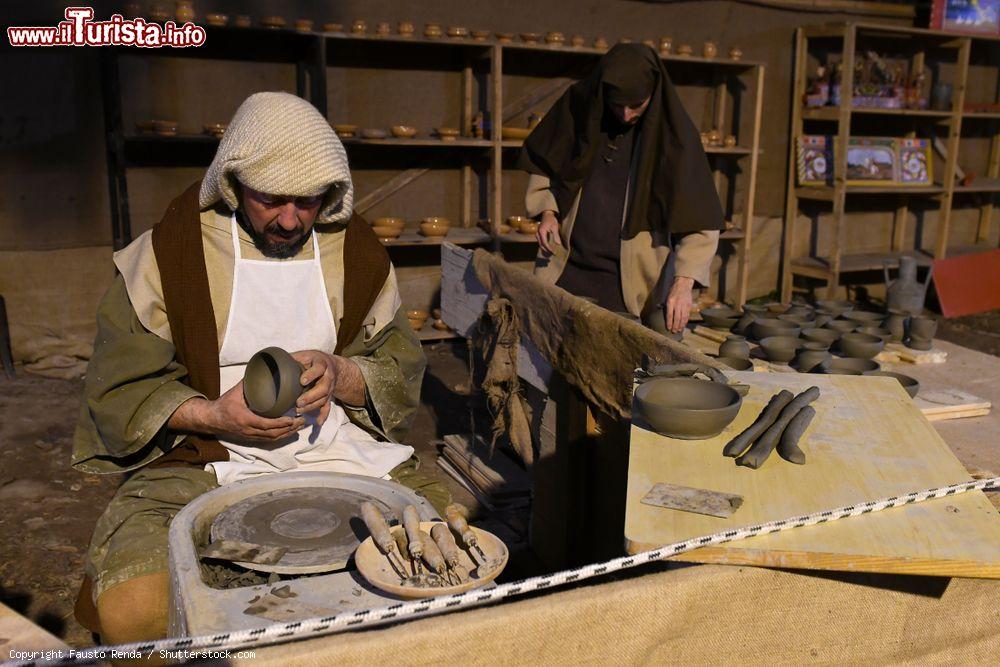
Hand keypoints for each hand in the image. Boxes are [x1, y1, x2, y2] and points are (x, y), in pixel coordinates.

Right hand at [170, 387, 304, 444]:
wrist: (211, 419)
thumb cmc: (225, 403)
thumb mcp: (236, 391)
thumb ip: (250, 382)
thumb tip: (263, 369)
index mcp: (245, 418)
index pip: (265, 424)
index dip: (280, 423)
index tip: (292, 418)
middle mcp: (248, 430)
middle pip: (272, 434)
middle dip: (289, 429)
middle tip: (302, 420)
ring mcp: (250, 436)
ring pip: (272, 439)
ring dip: (288, 433)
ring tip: (300, 425)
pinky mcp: (251, 439)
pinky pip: (268, 440)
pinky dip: (281, 437)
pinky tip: (290, 431)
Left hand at [291, 350, 366, 424]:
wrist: (332, 365)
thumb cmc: (313, 360)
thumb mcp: (304, 355)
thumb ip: (292, 358)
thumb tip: (272, 361)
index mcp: (321, 363)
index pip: (319, 368)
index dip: (311, 374)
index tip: (302, 381)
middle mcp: (328, 376)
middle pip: (323, 387)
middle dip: (311, 396)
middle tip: (298, 402)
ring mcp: (330, 387)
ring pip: (324, 398)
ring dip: (312, 406)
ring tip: (298, 411)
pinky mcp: (329, 396)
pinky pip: (328, 406)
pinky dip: (323, 415)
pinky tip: (318, 423)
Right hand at [536, 210, 562, 254]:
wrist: (546, 215)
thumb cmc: (551, 220)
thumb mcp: (555, 227)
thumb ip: (556, 235)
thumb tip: (558, 244)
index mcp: (541, 231)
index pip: (544, 242)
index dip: (548, 248)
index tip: (553, 252)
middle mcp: (538, 233)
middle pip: (541, 244)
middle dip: (547, 250)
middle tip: (553, 253)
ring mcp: (537, 234)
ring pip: (540, 244)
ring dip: (545, 248)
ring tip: (551, 251)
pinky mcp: (538, 234)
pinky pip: (540, 242)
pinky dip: (544, 245)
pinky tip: (548, 247)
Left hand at [665, 276, 694, 333]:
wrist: (683, 284)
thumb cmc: (673, 291)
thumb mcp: (667, 296)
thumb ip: (663, 304)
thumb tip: (658, 308)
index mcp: (670, 301)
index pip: (669, 314)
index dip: (669, 322)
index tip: (669, 328)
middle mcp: (678, 304)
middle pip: (677, 317)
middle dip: (675, 326)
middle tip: (674, 332)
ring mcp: (684, 305)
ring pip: (683, 317)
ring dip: (681, 325)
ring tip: (679, 330)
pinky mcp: (689, 305)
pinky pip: (687, 315)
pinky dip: (685, 321)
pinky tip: (683, 325)